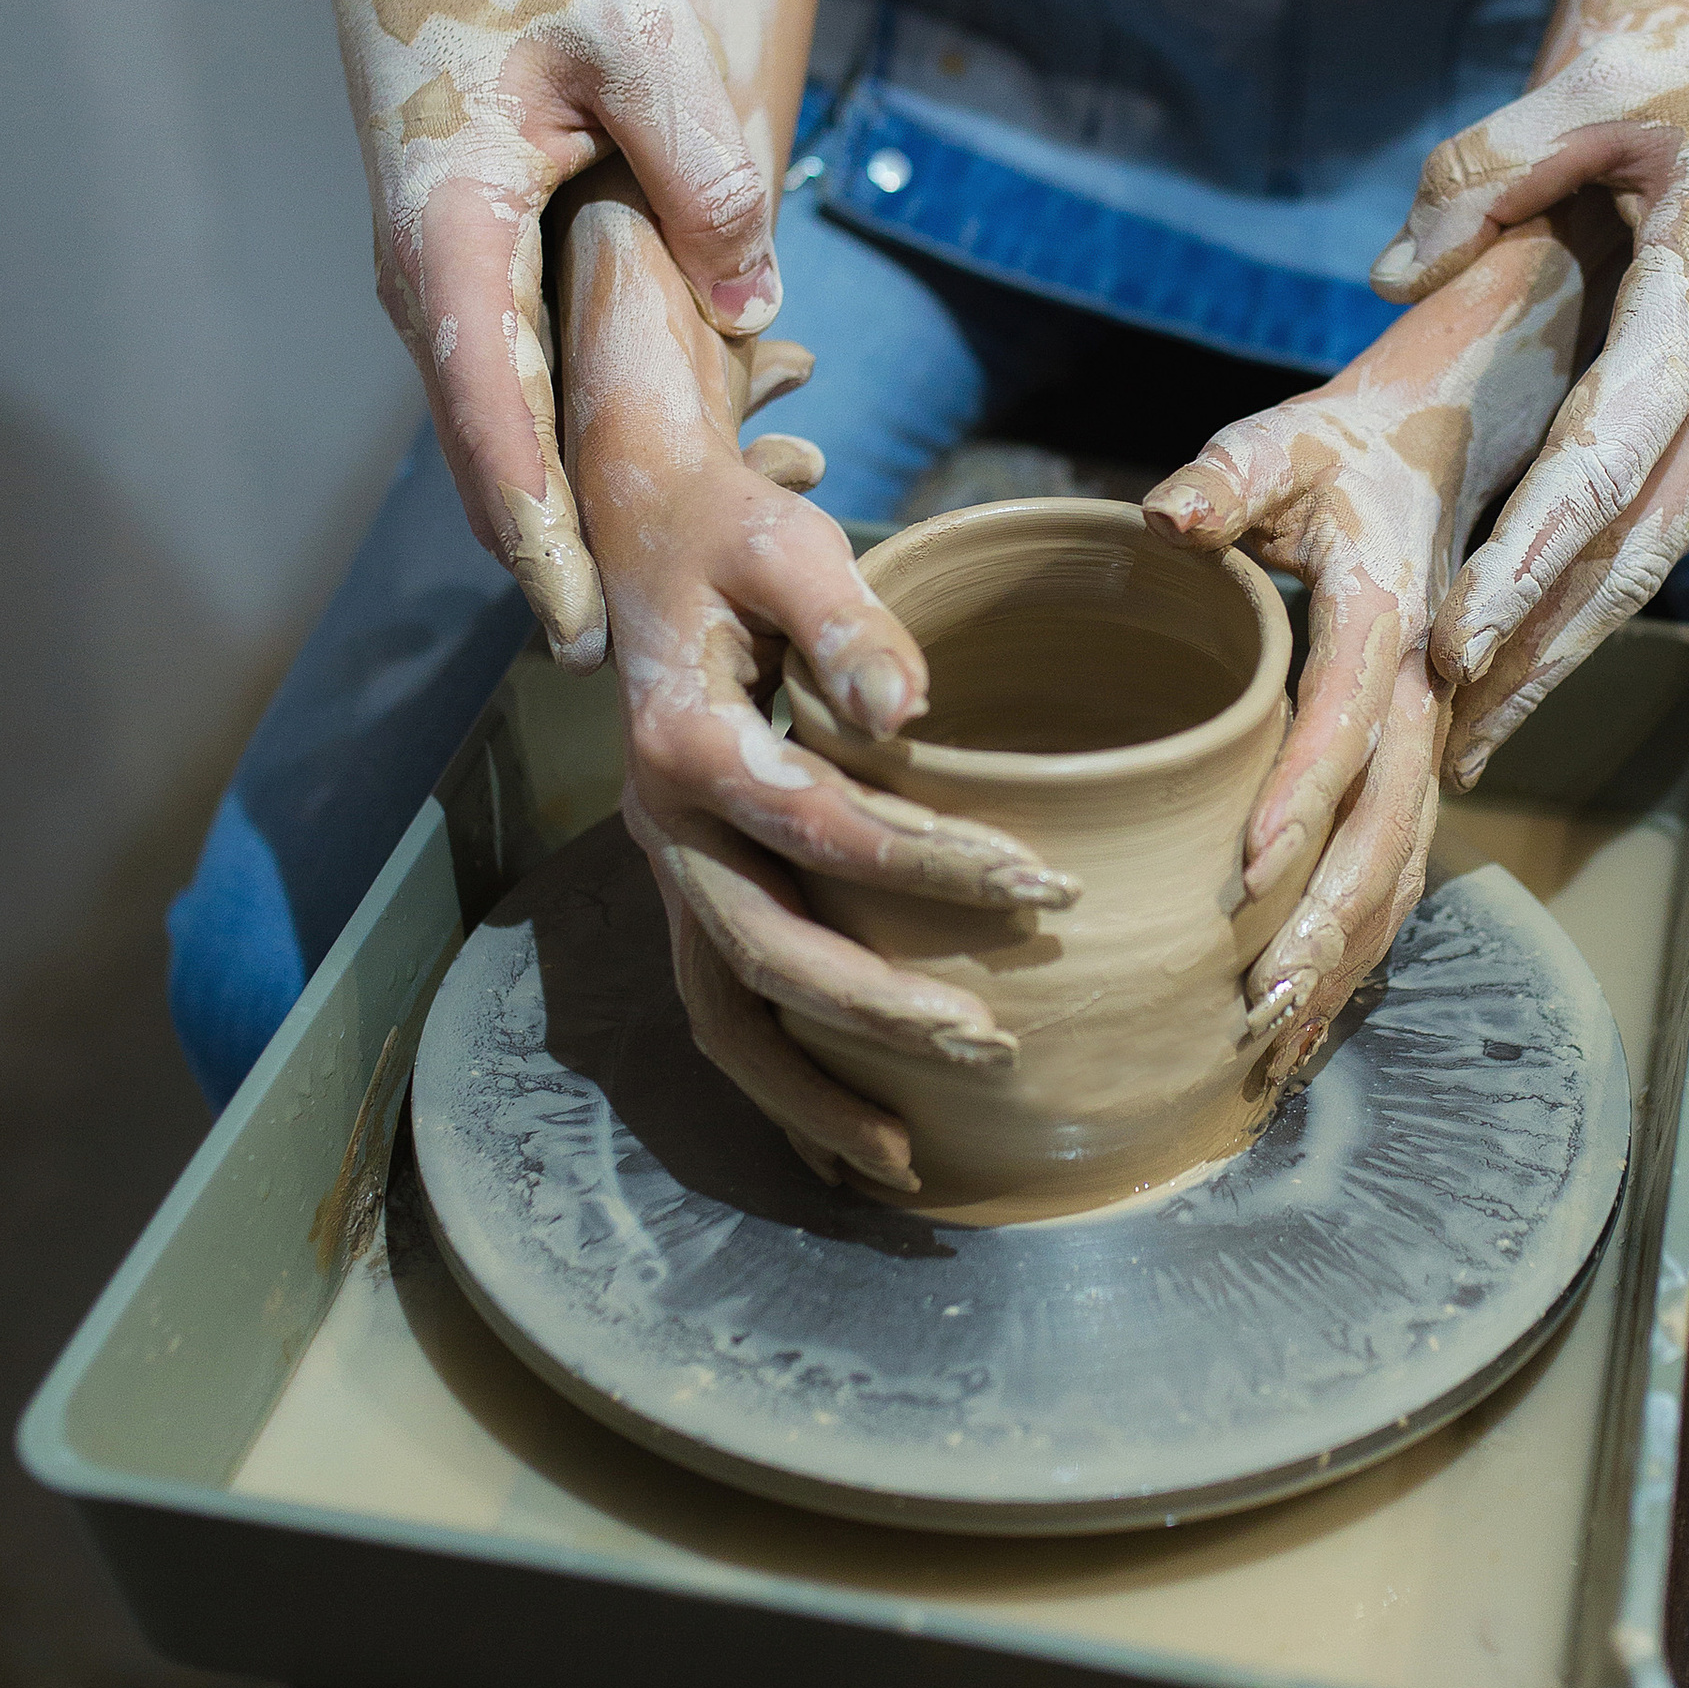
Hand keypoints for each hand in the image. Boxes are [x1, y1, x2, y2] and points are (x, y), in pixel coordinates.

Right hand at [333, 0, 781, 672]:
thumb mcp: (635, 37)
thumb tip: (756, 296)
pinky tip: (710, 451)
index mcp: (450, 243)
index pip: (492, 418)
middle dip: (572, 561)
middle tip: (652, 662)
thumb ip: (700, 164)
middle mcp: (431, 293)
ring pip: (523, 434)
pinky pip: (537, 388)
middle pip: (501, 462)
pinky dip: (601, 439)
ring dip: (598, 507)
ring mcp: (447, 298)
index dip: (538, 532)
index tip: (577, 625)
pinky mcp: (478, 287)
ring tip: (710, 572)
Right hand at [559, 179, 1076, 1193]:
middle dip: (877, 1014)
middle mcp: (660, 821)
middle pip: (764, 955)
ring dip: (812, 1091)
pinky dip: (786, 1076)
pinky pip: (727, 1004)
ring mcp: (670, 863)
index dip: (936, 864)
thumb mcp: (784, 542)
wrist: (639, 530)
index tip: (1049, 882)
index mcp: (685, 741)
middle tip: (994, 1043)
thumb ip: (846, 621)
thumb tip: (907, 710)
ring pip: (725, 1012)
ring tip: (912, 1157)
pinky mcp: (693, 880)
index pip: (823, 827)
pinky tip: (863, 1129)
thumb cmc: (730, 533)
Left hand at [1143, 227, 1591, 1081]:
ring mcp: (1435, 735)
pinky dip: (1361, 945)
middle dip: (1327, 922)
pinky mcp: (1423, 763)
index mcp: (1391, 611)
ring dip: (1346, 957)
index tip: (1243, 874)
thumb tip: (1165, 518)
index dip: (1300, 796)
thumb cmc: (1344, 448)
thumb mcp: (1283, 443)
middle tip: (1258, 1003)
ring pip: (1405, 868)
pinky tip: (1311, 1011)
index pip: (1346, 716)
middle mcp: (1429, 688)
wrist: (1447, 447)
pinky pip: (1403, 867)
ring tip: (1277, 1040)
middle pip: (1388, 826)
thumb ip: (1224, 478)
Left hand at [1372, 0, 1688, 774]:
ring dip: (1580, 633)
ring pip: (1667, 550)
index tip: (1452, 650)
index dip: (1521, 571)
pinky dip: (1626, 570)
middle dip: (1539, 662)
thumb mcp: (1631, 84)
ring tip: (1488, 713)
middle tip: (1450, 753)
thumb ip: (1496, 167)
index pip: (1598, 476)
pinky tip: (1566, 610)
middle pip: (1632, 562)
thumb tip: (1387, 272)